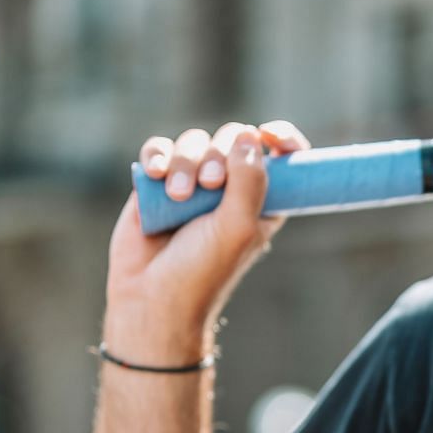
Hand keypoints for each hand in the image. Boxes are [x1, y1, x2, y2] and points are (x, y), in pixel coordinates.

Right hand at [104, 121, 310, 361]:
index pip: (281, 158)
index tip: (270, 134)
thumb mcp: (238, 227)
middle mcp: (228, 189)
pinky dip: (158, 156)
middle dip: (220, 153)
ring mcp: (191, 184)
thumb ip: (250, 180)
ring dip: (186, 161)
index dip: (282, 139)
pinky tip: (156, 174)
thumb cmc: (201, 272)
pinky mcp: (156, 185)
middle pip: (232, 140)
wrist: (151, 298)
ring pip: (194, 142)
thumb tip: (250, 135)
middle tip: (211, 184)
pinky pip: (159, 150)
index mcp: (260, 201)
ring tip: (177, 195)